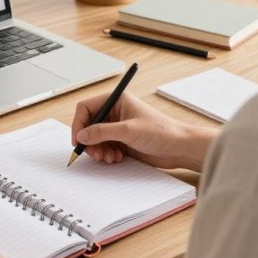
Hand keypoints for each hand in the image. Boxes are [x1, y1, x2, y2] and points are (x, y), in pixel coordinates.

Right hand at [71, 91, 215, 170]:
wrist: (179, 148)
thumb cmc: (162, 131)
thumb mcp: (128, 130)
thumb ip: (102, 132)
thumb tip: (82, 135)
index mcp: (117, 100)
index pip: (87, 107)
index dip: (79, 123)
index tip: (78, 140)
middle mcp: (116, 112)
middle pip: (89, 125)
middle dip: (90, 141)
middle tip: (95, 153)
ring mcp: (119, 128)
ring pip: (96, 139)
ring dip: (99, 150)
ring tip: (109, 157)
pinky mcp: (123, 141)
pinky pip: (105, 147)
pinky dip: (107, 154)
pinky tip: (117, 158)